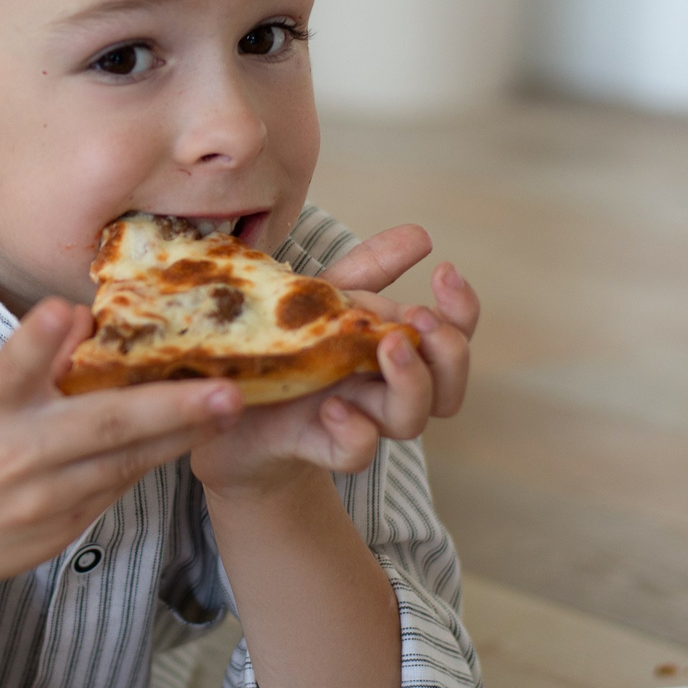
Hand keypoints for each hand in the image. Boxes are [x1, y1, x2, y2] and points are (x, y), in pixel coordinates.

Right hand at [0, 297, 243, 612]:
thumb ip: (24, 367)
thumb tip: (78, 319)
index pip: (8, 369)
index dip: (34, 340)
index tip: (62, 312)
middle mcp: (13, 458)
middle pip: (99, 426)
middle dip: (170, 407)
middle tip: (226, 391)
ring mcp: (40, 503)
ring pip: (123, 463)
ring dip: (178, 436)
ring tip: (226, 410)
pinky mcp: (58, 532)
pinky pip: (112, 490)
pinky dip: (145, 461)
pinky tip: (180, 439)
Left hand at [189, 224, 478, 494]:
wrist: (224, 402)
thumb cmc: (283, 346)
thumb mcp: (322, 298)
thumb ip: (369, 271)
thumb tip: (421, 234)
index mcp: (391, 349)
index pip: (452, 336)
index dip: (462, 309)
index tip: (444, 270)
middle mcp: (383, 388)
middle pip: (448, 385)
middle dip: (447, 351)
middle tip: (417, 319)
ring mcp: (354, 417)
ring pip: (411, 419)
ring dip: (410, 382)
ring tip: (386, 345)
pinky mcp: (315, 444)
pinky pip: (356, 453)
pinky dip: (355, 431)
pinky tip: (333, 405)